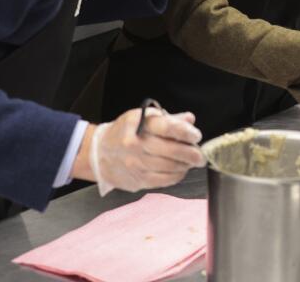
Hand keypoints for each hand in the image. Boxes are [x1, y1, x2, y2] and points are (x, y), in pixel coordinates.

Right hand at [87, 108, 204, 195]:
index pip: (168, 127)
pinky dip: (176, 176)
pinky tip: (180, 171)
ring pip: (169, 167)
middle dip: (191, 154)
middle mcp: (136, 144)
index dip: (186, 132)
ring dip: (185, 166)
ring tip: (192, 163)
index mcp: (138, 124)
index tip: (196, 136)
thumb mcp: (142, 118)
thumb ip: (168, 119)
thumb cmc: (125, 132)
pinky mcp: (136, 180)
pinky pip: (163, 180)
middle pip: (171, 150)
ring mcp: (135, 164)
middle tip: (201, 155)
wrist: (98, 153)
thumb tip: (190, 119)